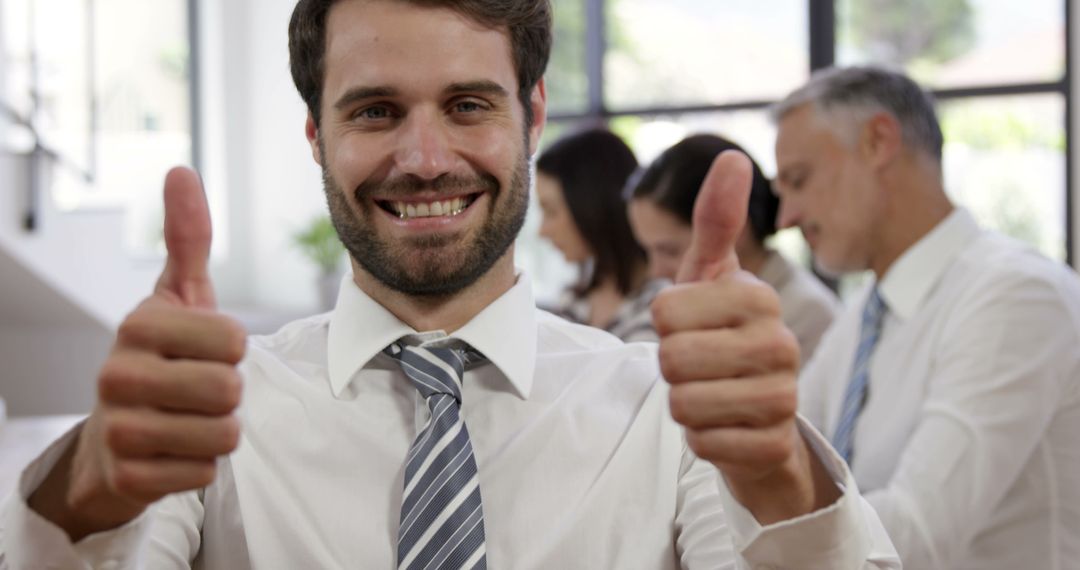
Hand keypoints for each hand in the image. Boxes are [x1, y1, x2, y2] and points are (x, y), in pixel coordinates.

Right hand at [29, 167, 246, 539]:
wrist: (111, 441)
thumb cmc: (160, 361)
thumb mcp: (177, 298)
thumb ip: (187, 238)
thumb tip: (181, 169)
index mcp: (138, 324)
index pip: (233, 339)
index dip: (232, 351)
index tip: (202, 353)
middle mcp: (117, 373)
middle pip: (229, 389)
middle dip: (229, 396)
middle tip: (197, 393)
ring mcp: (118, 427)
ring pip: (223, 435)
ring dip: (219, 433)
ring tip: (187, 422)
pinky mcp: (127, 477)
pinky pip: (205, 473)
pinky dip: (200, 468)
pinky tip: (172, 454)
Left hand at [652, 151, 832, 522]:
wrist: (759, 416)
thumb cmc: (722, 337)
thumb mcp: (712, 277)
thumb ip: (715, 221)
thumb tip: (730, 156)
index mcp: (759, 297)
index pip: (665, 312)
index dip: (663, 325)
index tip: (690, 326)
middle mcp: (780, 344)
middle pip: (672, 360)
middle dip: (670, 369)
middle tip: (697, 367)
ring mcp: (783, 397)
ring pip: (686, 405)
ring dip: (683, 406)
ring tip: (709, 395)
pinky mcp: (774, 445)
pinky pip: (705, 444)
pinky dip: (701, 440)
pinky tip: (724, 428)